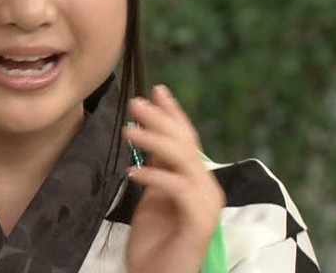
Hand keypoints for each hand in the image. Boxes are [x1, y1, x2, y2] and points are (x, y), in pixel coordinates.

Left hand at [124, 85, 223, 272]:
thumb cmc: (154, 244)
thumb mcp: (152, 197)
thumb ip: (156, 168)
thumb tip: (146, 136)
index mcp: (197, 181)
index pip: (187, 139)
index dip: (172, 113)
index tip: (157, 90)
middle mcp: (207, 188)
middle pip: (186, 143)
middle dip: (161, 120)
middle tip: (135, 104)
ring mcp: (207, 205)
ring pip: (183, 160)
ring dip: (154, 141)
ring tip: (128, 131)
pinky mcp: (200, 222)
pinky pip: (178, 189)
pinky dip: (155, 176)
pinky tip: (132, 172)